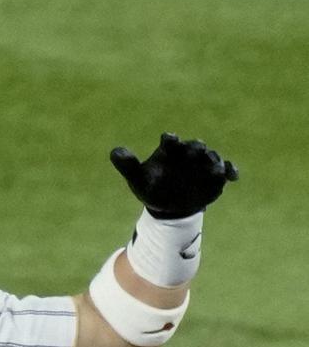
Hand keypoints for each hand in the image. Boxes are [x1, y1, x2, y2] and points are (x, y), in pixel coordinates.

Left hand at [110, 132, 237, 218]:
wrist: (167, 207)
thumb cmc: (152, 188)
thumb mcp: (138, 179)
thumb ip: (128, 165)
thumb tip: (115, 151)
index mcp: (169, 150)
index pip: (170, 141)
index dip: (170, 140)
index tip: (170, 139)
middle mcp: (188, 153)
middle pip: (194, 147)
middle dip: (195, 148)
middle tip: (196, 149)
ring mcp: (204, 164)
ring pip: (211, 158)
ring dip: (213, 160)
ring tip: (213, 168)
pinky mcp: (216, 176)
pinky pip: (226, 170)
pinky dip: (230, 171)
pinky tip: (232, 176)